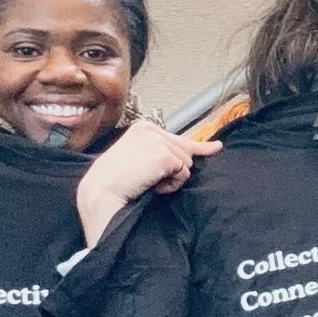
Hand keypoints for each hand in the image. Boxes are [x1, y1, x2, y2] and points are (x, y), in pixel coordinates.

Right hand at [76, 119, 220, 245]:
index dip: (198, 147)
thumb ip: (167, 150)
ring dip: (172, 178)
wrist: (101, 189)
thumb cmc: (116, 179)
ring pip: (186, 163)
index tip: (216, 147)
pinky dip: (172, 184)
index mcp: (143, 127)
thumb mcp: (141, 158)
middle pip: (185, 152)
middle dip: (174, 170)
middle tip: (150, 179)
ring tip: (149, 181)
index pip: (178, 138)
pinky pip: (183, 173)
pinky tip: (153, 185)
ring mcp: (158, 140)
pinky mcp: (164, 154)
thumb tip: (211, 147)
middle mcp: (151, 129)